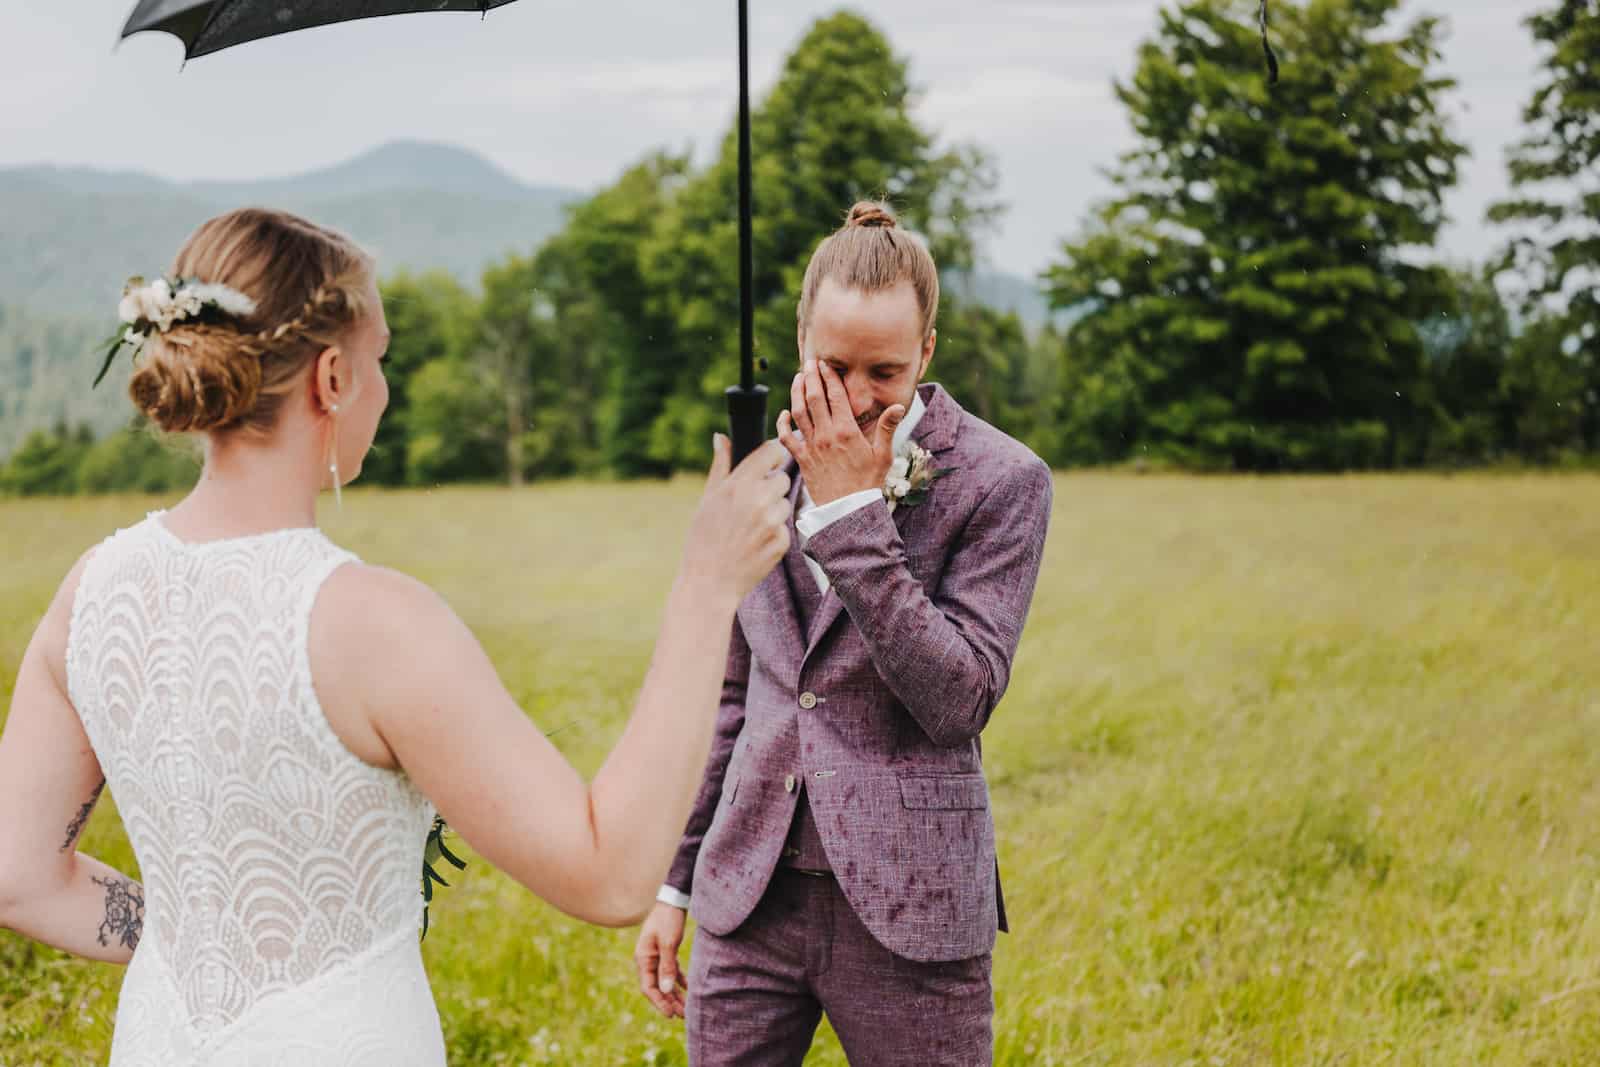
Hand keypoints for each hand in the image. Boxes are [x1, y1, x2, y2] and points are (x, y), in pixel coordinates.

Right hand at [634, 900, 688, 1017]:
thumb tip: (665, 990)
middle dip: (669, 1002)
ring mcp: (656, 955)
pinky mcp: (665, 951)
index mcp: (643, 958)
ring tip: (686, 1008)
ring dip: (674, 994)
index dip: (659, 1002)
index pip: (648, 987)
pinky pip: (671, 971)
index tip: (670, 1014)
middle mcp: (647, 959)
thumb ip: (667, 967)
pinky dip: (678, 980)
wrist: (673, 899)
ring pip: (664, 980)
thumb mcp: (668, 943)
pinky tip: (688, 989)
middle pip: (657, 987)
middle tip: (683, 1016)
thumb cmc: (668, 919)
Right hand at [680, 435, 790, 605]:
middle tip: (750, 506)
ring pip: (785, 503)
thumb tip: (721, 438)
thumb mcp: (707, 499)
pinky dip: (774, 534)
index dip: (771, 455)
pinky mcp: (782, 542)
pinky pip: (785, 528)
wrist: (709, 583)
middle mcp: (757, 500)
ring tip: (750, 527)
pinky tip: (755, 543)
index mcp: (738, 484)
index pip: (771, 451)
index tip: (768, 462)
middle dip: (770, 488)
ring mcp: (772, 522)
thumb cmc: (703, 539)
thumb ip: (720, 465)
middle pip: (782, 478)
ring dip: (773, 511)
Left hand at [777, 359, 904, 505]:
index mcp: (847, 431)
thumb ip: (888, 428)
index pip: (836, 396)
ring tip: (797, 378)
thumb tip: (899, 406)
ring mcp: (812, 447)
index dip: (829, 377)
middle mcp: (827, 436)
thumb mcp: (883, 455)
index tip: (826, 364)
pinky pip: (787, 438)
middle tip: (809, 362)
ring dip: (796, 393)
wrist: (848, 511)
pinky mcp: (802, 459)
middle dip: (810, 377)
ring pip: (799, 413)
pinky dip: (782, 424)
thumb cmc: (868, 483)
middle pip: (814, 398)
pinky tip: (784, 413)